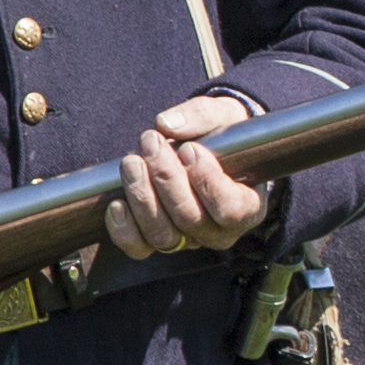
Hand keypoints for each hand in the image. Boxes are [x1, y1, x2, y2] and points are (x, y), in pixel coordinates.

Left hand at [109, 91, 266, 257]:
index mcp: (247, 205)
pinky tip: (117, 203)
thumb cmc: (220, 136)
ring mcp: (188, 240)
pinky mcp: (157, 242)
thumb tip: (167, 124)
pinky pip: (140, 248)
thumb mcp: (222, 116)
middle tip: (152, 142)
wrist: (201, 149)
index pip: (231, 209)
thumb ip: (202, 116)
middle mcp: (219, 231)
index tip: (190, 149)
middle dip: (167, 179)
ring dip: (143, 197)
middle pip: (191, 219)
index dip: (207, 182)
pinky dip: (125, 230)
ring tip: (132, 162)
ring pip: (164, 235)